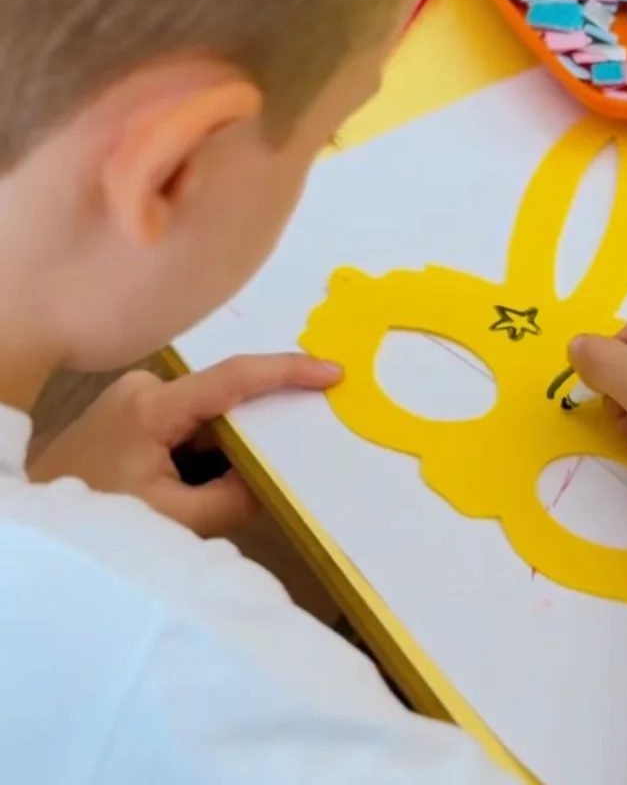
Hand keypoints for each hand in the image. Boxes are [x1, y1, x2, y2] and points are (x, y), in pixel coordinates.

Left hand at [29, 353, 341, 536]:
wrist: (28, 520)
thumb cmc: (96, 519)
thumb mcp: (173, 520)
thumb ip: (233, 499)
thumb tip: (271, 478)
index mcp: (153, 407)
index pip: (234, 378)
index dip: (287, 371)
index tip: (330, 372)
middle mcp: (145, 389)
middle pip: (222, 403)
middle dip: (246, 439)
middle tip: (257, 476)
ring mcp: (134, 397)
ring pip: (205, 418)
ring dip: (218, 452)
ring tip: (197, 499)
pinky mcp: (130, 412)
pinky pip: (186, 425)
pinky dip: (199, 454)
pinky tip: (184, 489)